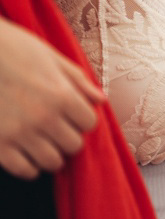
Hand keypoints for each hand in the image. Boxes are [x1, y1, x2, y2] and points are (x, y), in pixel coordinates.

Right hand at [0, 19, 104, 178]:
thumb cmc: (10, 48)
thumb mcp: (49, 56)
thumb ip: (76, 80)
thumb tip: (100, 99)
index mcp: (61, 95)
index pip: (89, 123)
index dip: (82, 118)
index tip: (71, 114)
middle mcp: (43, 118)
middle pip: (74, 145)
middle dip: (68, 137)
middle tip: (56, 128)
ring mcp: (19, 133)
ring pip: (52, 162)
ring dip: (51, 153)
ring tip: (42, 142)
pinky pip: (24, 170)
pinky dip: (29, 166)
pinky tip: (24, 153)